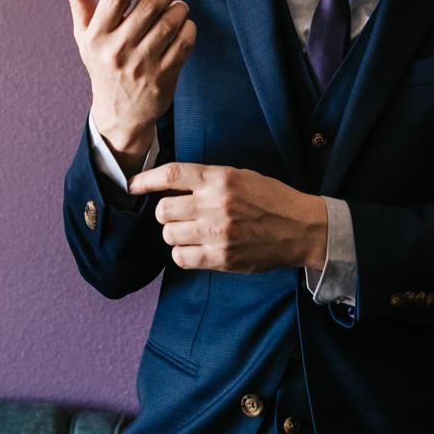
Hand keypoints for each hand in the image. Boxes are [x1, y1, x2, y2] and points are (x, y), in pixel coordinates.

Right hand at [55, 0, 196, 170]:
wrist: (119, 114)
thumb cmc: (103, 65)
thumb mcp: (86, 36)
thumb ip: (79, 0)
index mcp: (96, 35)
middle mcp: (116, 50)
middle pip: (148, 6)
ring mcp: (140, 66)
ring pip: (169, 24)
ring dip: (180, 8)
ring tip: (180, 5)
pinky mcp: (162, 78)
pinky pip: (184, 44)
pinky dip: (189, 29)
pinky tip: (185, 25)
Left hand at [128, 162, 327, 273]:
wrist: (301, 228)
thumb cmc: (271, 199)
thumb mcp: (240, 176)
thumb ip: (207, 179)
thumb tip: (170, 184)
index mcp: (220, 178)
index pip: (171, 174)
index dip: (146, 180)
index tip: (132, 186)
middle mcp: (215, 204)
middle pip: (163, 210)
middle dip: (166, 213)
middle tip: (179, 215)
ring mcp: (217, 233)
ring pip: (169, 235)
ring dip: (175, 234)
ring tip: (192, 232)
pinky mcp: (222, 257)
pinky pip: (181, 258)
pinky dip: (183, 254)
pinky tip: (196, 248)